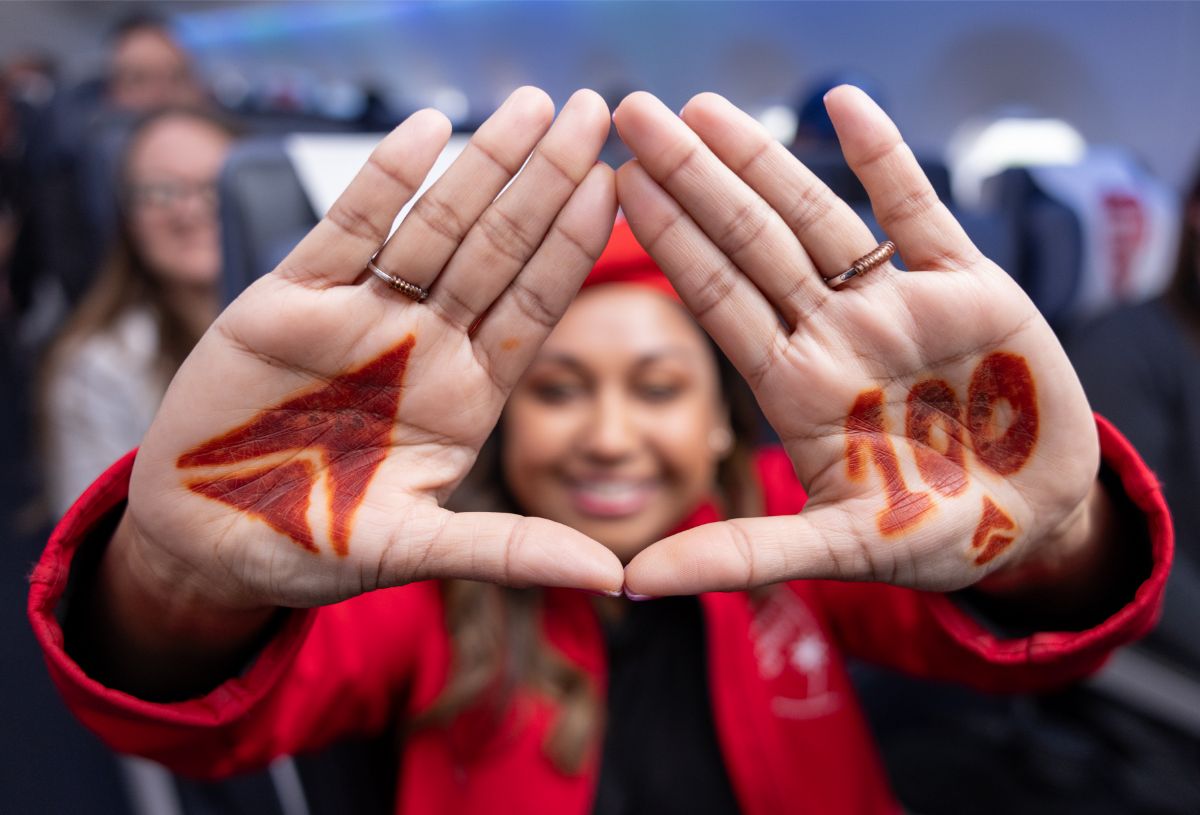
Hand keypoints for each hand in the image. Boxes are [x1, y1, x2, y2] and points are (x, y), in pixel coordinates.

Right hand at [123, 88, 623, 615]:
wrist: (205, 537)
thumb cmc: (312, 546)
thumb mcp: (413, 552)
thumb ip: (508, 551)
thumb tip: (613, 576)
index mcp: (467, 395)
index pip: (534, 305)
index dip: (575, 246)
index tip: (621, 186)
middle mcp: (425, 344)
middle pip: (498, 249)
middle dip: (545, 182)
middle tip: (595, 113)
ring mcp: (362, 316)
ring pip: (433, 227)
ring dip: (482, 166)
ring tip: (532, 106)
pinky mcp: (290, 301)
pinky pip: (344, 230)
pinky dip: (382, 183)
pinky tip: (427, 131)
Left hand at [614, 87, 1099, 595]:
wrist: (1036, 523)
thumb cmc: (932, 539)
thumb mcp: (837, 550)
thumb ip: (742, 554)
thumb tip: (631, 583)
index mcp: (796, 385)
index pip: (718, 298)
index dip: (670, 241)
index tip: (616, 184)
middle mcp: (834, 333)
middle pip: (752, 242)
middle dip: (695, 179)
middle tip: (634, 112)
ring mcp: (897, 305)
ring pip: (819, 217)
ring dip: (765, 160)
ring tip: (707, 105)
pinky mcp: (969, 288)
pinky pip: (920, 213)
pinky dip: (887, 160)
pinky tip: (843, 104)